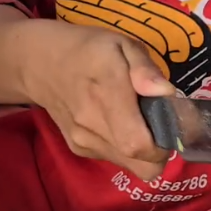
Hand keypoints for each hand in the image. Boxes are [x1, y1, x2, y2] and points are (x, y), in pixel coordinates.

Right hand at [19, 19, 174, 180]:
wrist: (40, 64)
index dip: (164, 143)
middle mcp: (92, 124)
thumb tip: (166, 93)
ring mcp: (83, 141)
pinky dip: (126, 149)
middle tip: (161, 124)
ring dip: (144, 151)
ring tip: (139, 120)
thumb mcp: (121, 44)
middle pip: (140, 163)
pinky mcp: (78, 148)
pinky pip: (115, 160)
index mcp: (106, 92)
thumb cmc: (89, 49)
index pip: (139, 144)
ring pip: (130, 166)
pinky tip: (119, 123)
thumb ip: (144, 69)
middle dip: (161, 151)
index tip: (170, 123)